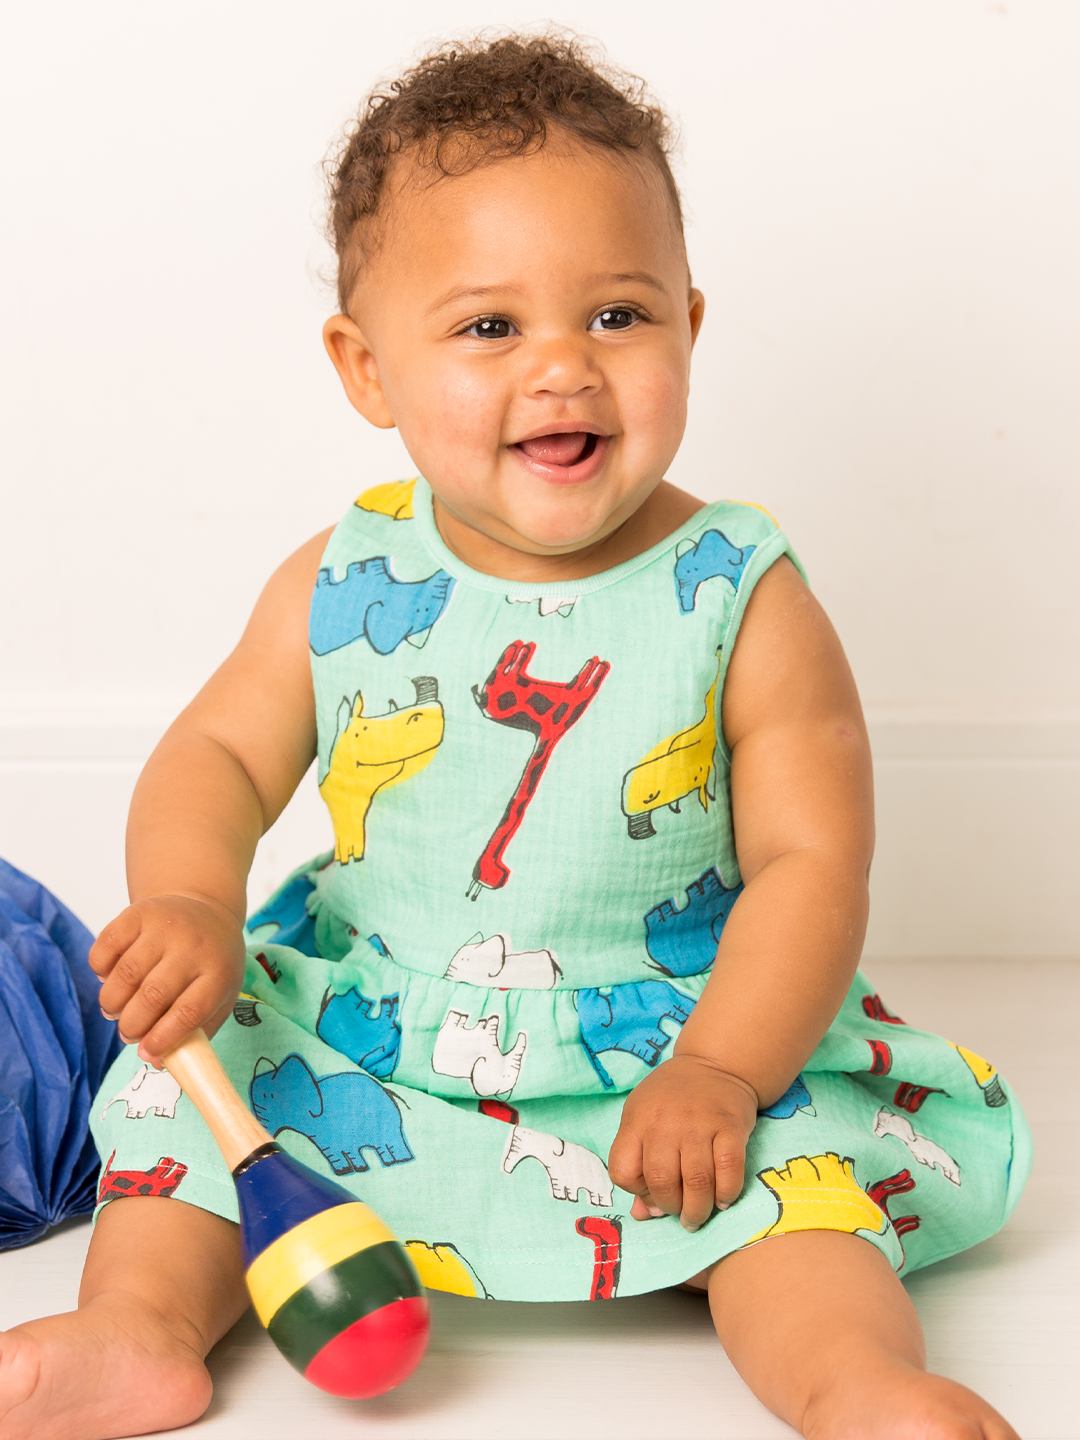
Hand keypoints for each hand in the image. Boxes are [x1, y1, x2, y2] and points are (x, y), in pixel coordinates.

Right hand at [89, 894, 246, 1063]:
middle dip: (132, 1025)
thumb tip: (155, 1063)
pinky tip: (110, 978)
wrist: (207, 911)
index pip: (189, 1011)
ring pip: (125, 973)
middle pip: (153, 994)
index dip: (163, 1038)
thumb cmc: (211, 965)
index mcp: (218, 972)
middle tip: (128, 1033)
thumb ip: (193, 1034)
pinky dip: (100, 969)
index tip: (146, 1052)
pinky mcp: (139, 912)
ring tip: (115, 1011)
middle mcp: (193, 946)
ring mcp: (165, 926)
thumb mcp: (219, 997)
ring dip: (112, 1002)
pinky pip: (106, 945)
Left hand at [607, 1055, 758, 1230]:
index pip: (623, 1171)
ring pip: (697, 1182)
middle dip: (671, 1208)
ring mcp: (699, 1123)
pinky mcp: (730, 1126)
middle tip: (680, 1214)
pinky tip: (722, 1199)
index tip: (651, 1194)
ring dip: (698, 1210)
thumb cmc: (671, 1099)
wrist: (713, 1064)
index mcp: (637, 1120)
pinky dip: (726, 1193)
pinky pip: (729, 1170)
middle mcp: (665, 1121)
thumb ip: (638, 1166)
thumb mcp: (643, 1120)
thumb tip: (643, 1215)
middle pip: (661, 1181)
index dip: (636, 1191)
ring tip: (699, 1216)